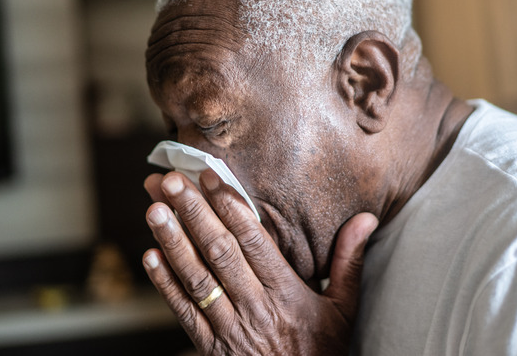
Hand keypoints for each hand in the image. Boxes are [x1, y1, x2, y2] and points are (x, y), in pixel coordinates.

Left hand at [142, 170, 378, 354]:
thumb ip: (349, 261)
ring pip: (196, 278)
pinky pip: (184, 312)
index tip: (211, 177)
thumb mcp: (344, 308)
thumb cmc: (322, 350)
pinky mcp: (212, 346)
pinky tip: (151, 255)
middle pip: (220, 252)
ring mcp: (230, 328)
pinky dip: (164, 284)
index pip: (254, 241)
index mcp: (287, 293)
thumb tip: (365, 219)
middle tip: (170, 181)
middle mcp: (256, 307)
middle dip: (193, 213)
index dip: (231, 206)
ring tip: (154, 210)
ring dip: (172, 242)